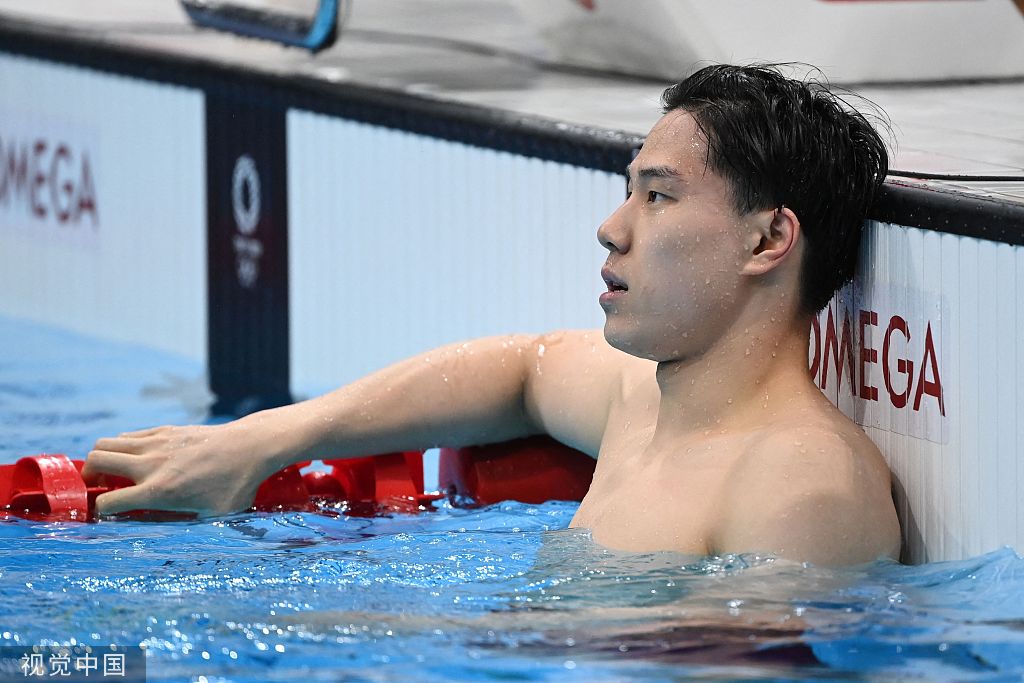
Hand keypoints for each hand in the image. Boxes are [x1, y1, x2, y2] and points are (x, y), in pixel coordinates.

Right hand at [82, 422, 279, 516]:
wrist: (251, 447)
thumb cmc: (237, 486)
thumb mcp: (211, 516)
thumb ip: (177, 522)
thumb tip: (150, 527)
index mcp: (160, 490)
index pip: (107, 503)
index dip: (101, 513)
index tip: (108, 516)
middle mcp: (151, 464)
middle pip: (94, 461)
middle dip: (88, 479)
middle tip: (101, 489)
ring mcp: (156, 443)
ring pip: (105, 443)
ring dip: (101, 459)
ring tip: (114, 473)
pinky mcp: (164, 430)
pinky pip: (127, 435)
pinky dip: (121, 447)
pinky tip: (138, 459)